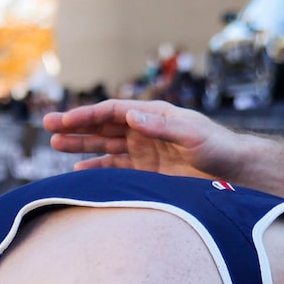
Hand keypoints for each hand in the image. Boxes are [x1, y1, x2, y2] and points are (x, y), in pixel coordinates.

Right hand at [41, 98, 239, 180]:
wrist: (235, 170)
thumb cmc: (218, 147)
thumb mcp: (192, 135)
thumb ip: (162, 126)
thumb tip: (130, 114)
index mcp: (153, 115)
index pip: (112, 111)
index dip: (87, 114)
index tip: (65, 120)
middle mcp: (144, 129)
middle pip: (103, 126)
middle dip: (76, 126)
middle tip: (48, 126)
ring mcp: (144, 150)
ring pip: (104, 146)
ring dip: (81, 145)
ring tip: (56, 145)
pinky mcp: (147, 170)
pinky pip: (116, 168)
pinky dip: (97, 169)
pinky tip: (79, 172)